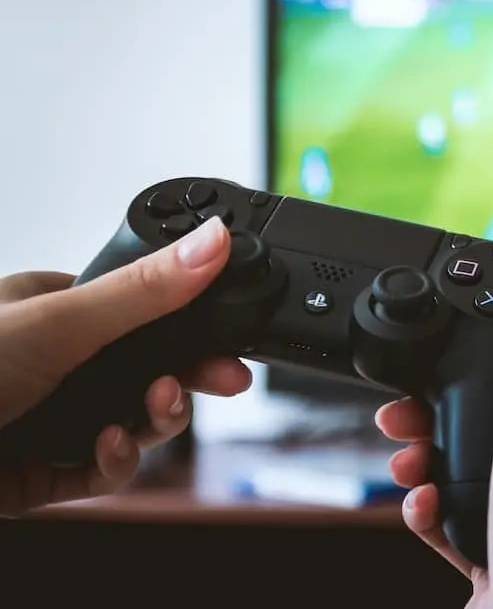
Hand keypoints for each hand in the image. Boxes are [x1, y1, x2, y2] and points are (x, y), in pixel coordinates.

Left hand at [0, 218, 252, 514]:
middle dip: (182, 380)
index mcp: (51, 310)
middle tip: (222, 383)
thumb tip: (212, 243)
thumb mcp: (60, 321)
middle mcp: (52, 364)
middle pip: (144, 372)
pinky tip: (108, 449)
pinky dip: (114, 463)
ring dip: (151, 423)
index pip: (142, 315)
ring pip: (129, 424)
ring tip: (150, 414)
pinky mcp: (38, 473)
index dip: (190, 328)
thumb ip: (144, 290)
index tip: (229, 341)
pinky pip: (98, 471)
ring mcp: (46, 418)